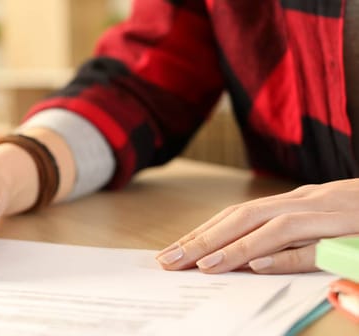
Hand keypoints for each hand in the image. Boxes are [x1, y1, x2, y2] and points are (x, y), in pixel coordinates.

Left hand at [155, 179, 358, 273]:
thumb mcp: (324, 224)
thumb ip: (291, 238)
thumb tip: (251, 259)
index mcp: (294, 202)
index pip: (237, 215)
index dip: (202, 232)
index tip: (172, 251)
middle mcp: (305, 202)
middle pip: (242, 217)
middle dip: (201, 239)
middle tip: (168, 260)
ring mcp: (328, 212)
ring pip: (271, 227)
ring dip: (233, 246)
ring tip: (201, 265)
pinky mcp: (351, 227)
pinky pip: (314, 242)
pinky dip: (285, 253)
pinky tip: (257, 264)